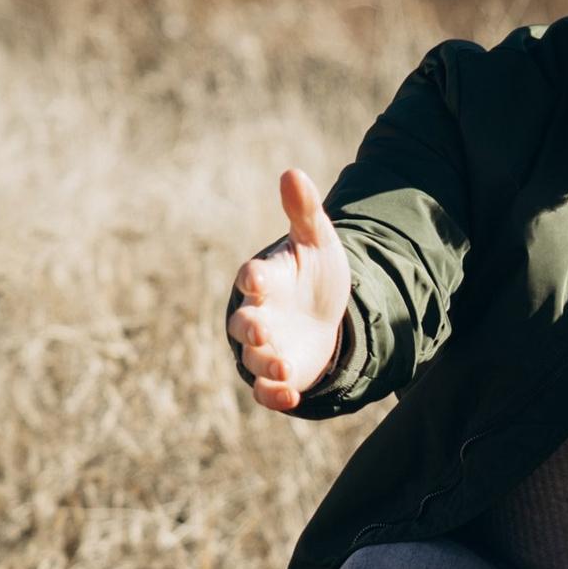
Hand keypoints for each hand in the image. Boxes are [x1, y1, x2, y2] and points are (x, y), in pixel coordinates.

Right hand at [226, 166, 352, 413]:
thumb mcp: (318, 241)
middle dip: (251, 328)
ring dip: (266, 363)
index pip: (251, 277)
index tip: (256, 277)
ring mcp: (265, 346)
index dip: (252, 277)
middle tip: (264, 330)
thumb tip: (293, 172)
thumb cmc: (314, 273)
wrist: (325, 313)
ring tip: (287, 366)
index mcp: (265, 279)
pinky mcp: (277, 374)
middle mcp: (259, 314)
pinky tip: (292, 396)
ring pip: (253, 359)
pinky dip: (273, 395)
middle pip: (242, 324)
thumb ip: (304, 211)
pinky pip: (265, 389)